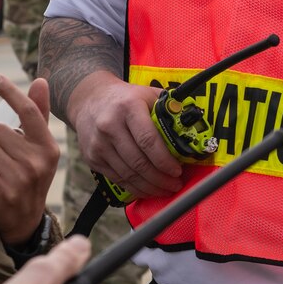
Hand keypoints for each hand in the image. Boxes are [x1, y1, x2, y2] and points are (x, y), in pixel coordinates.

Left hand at [0, 74, 58, 244]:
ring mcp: (22, 177)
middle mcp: (38, 160)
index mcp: (48, 146)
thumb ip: (38, 115)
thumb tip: (40, 81)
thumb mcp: (40, 148)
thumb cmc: (30, 176)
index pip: (28, 111)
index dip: (10, 92)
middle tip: (4, 158)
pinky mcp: (4, 191)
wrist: (25, 221)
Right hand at [65, 73, 182, 200]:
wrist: (89, 99)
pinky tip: (148, 188)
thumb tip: (193, 126)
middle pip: (138, 162)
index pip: (148, 140)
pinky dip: (134, 187)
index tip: (177, 170)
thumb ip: (169, 108)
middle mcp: (110, 126)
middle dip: (160, 179)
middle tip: (175, 184)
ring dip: (150, 187)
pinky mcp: (92, 157)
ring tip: (165, 189)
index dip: (165, 160)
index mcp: (128, 108)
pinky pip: (117, 178)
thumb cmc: (125, 99)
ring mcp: (98, 144)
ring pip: (128, 174)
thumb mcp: (147, 94)